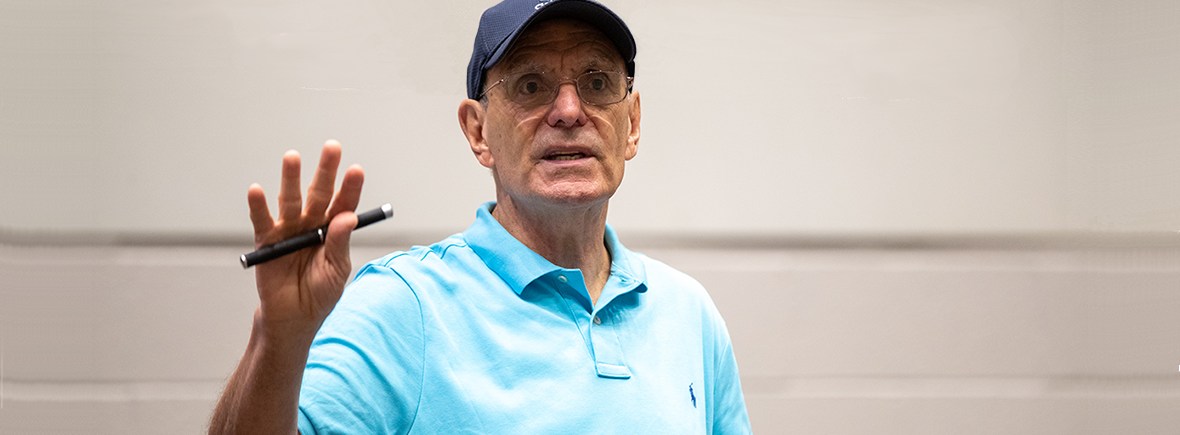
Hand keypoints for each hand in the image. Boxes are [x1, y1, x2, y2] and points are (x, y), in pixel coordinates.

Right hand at [246, 140, 364, 338]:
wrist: (294, 318)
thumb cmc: (320, 294)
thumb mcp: (337, 270)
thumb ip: (340, 243)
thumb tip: (347, 217)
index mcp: (334, 230)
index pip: (344, 203)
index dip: (350, 187)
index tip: (356, 169)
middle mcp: (312, 224)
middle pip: (320, 193)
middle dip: (325, 171)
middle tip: (332, 147)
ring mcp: (289, 230)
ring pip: (291, 200)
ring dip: (291, 179)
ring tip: (292, 157)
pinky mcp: (267, 242)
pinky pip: (262, 222)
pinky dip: (258, 207)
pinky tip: (256, 191)